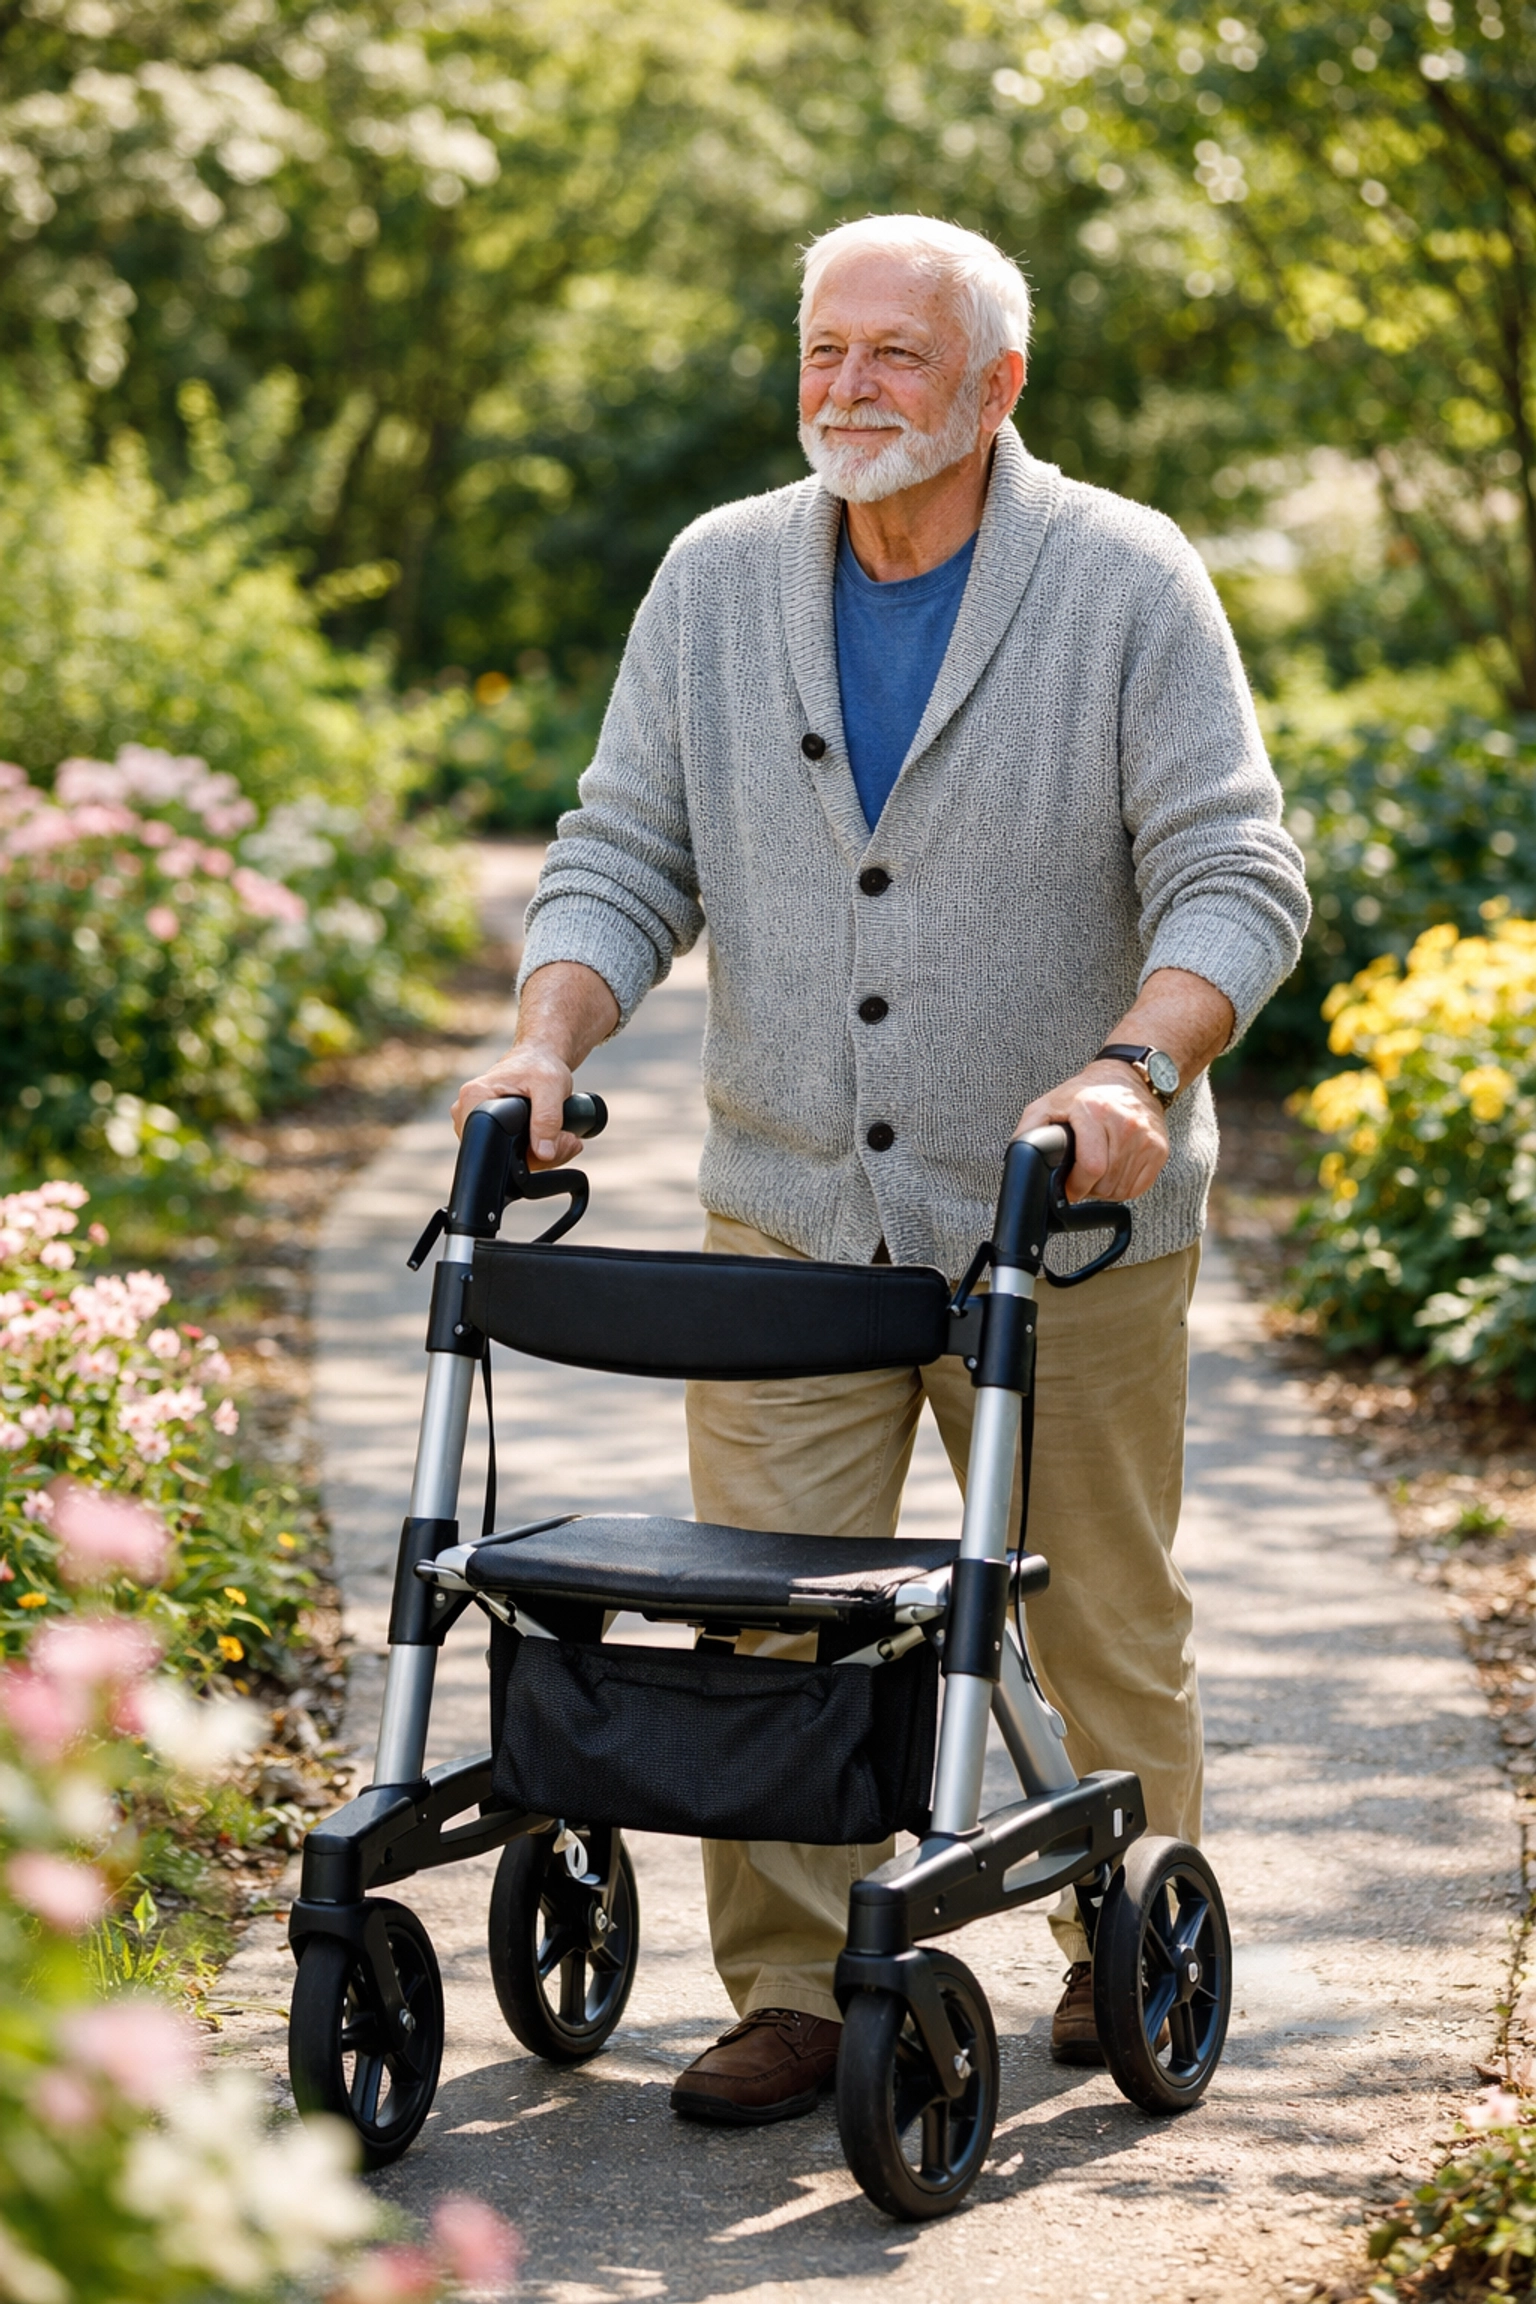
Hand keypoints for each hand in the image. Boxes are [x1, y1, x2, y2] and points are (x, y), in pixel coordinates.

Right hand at [450, 1044, 582, 1168]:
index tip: (550, 1145)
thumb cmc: (541, 1065)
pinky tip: (551, 1138)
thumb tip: (543, 1153)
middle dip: (538, 1156)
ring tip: (561, 1136)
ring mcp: (477, 1123)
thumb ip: (547, 1118)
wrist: (540, 1057)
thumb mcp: (550, 1086)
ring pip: (509, 1158)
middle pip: (500, 1156)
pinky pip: (512, 1153)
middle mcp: (468, 1113)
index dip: (522, 1154)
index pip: (490, 1144)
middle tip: (565, 1139)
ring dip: (540, 1155)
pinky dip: (536, 1151)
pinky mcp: (489, 1130)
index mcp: (474, 1098)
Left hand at [1014, 1061, 1168, 1201]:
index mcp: (1093, 1110)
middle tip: (1081, 1176)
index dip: (1075, 1186)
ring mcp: (1145, 1137)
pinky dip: (1123, 1188)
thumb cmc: (1086, 1094)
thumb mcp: (1049, 1104)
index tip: (1068, 1188)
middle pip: (1105, 1183)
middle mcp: (1124, 1122)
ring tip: (1097, 1171)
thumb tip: (1018, 1162)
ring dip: (1104, 1189)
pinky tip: (1114, 1172)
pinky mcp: (1160, 1148)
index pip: (1091, 1167)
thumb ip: (1029, 1131)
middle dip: (1088, 1188)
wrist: (1129, 1078)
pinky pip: (1138, 1187)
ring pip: (1120, 1189)